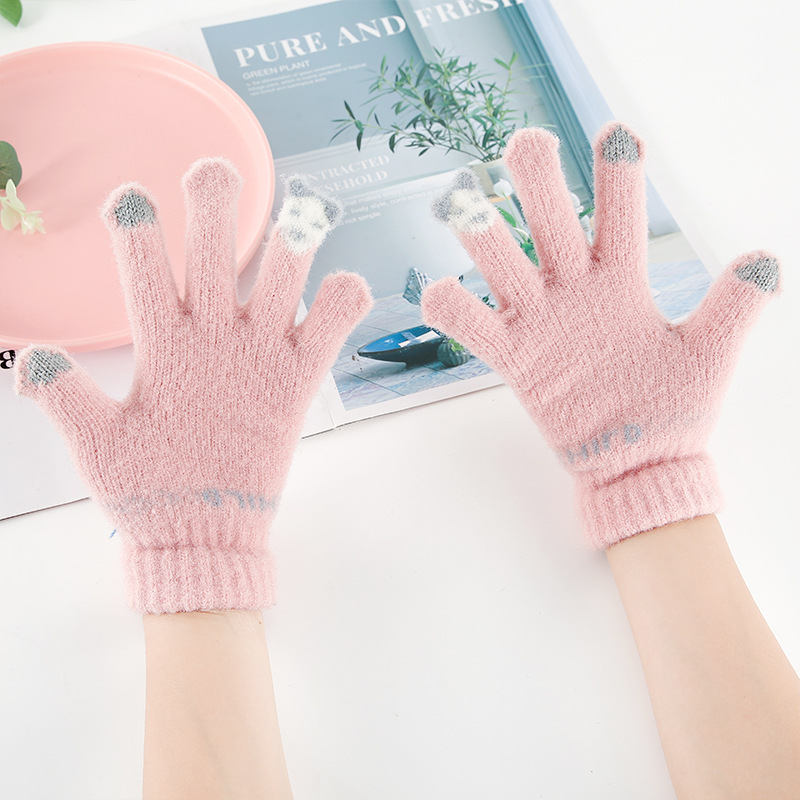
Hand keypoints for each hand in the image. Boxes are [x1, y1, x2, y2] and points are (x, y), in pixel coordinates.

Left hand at [15, 159, 371, 610]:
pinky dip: (342, 307)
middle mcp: (211, 336)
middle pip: (218, 258)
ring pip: (279, 284)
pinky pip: (325, 334)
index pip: (148, 274)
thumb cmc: (145, 491)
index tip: (130, 198)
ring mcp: (256, 354)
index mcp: (161, 343)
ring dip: (292, 249)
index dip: (139, 234)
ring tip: (304, 215)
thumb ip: (70, 400)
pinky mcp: (295, 381)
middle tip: (213, 173)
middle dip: (216, 214)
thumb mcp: (101, 446)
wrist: (201, 532)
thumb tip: (28, 356)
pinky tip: (347, 288)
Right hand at [422, 123, 778, 547]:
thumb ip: (729, 309)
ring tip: (462, 200)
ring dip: (483, 233)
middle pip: (549, 224)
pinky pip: (476, 329)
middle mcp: (575, 292)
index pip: (616, 218)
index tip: (617, 133)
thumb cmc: (675, 410)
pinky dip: (452, 311)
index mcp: (622, 283)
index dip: (615, 177)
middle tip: (526, 144)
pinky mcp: (516, 359)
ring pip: (503, 264)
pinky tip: (441, 292)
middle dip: (538, 184)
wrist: (640, 464)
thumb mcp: (707, 354)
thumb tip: (767, 260)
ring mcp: (541, 323)